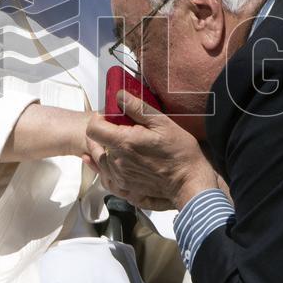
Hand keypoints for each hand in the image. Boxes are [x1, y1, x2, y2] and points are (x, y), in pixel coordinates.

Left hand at [86, 89, 218, 209]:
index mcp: (124, 143)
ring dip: (106, 149)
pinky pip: (106, 175)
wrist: (189, 181)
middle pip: (96, 143)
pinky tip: (115, 161)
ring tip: (123, 144)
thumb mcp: (162, 123)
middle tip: (122, 128)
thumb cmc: (180, 152)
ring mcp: (119, 176)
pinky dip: (107, 166)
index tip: (109, 116)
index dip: (98, 119)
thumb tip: (119, 95)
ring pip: (100, 159)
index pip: (93, 129)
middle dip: (106, 133)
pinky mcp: (124, 186)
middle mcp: (117, 162)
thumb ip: (137, 108)